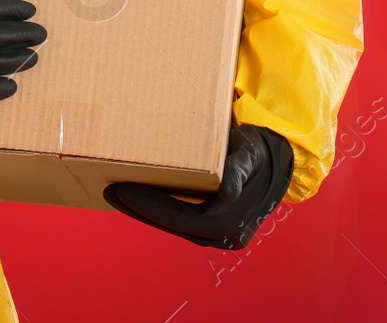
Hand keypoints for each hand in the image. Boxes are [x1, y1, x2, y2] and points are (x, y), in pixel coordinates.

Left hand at [103, 124, 293, 249]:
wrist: (276, 160)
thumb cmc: (257, 151)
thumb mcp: (248, 154)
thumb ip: (238, 170)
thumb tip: (228, 193)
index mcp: (233, 220)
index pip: (182, 218)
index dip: (150, 206)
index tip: (122, 189)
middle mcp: (227, 234)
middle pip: (174, 224)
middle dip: (141, 209)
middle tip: (110, 190)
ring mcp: (220, 233)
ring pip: (175, 225)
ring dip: (145, 212)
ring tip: (117, 194)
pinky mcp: (213, 226)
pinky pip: (181, 220)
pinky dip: (158, 210)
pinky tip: (136, 199)